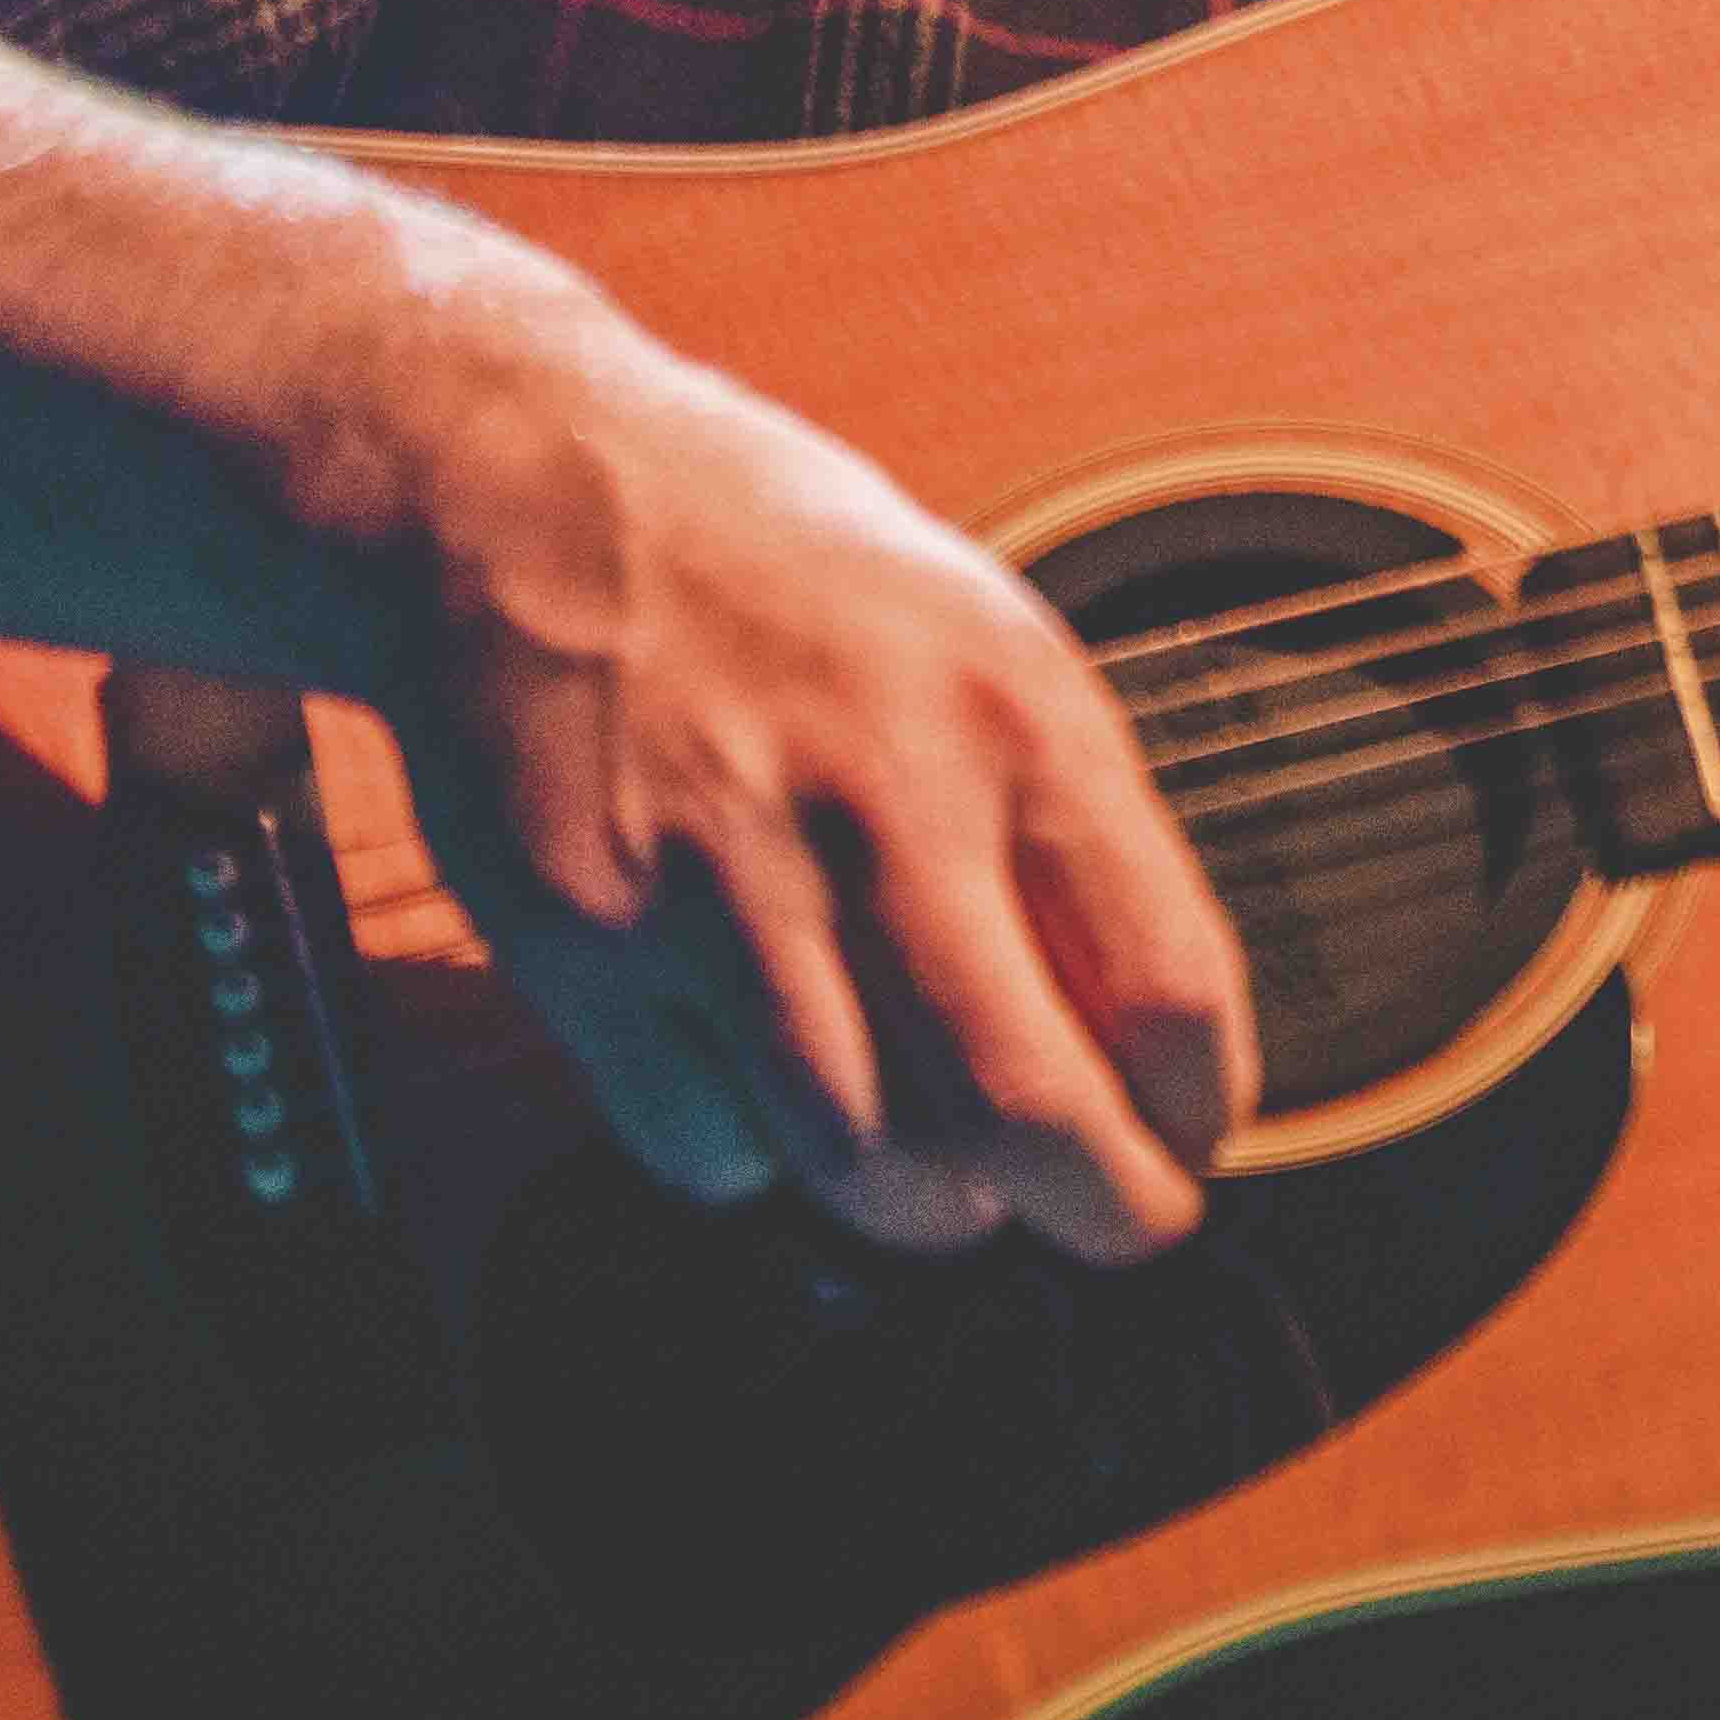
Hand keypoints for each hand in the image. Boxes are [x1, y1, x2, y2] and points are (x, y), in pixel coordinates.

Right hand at [349, 288, 1256, 1261]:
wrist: (520, 495)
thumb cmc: (775, 574)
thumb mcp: (981, 641)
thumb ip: (1066, 825)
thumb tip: (1151, 1035)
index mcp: (1011, 714)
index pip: (1169, 984)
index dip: (1198, 1108)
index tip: (1189, 1135)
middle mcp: (876, 796)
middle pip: (1024, 1107)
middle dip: (1099, 1211)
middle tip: (1111, 1224)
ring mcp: (716, 879)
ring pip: (865, 1160)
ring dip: (928, 1207)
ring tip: (946, 1176)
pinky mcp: (583, 943)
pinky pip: (705, 1146)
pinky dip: (757, 1161)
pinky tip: (774, 1091)